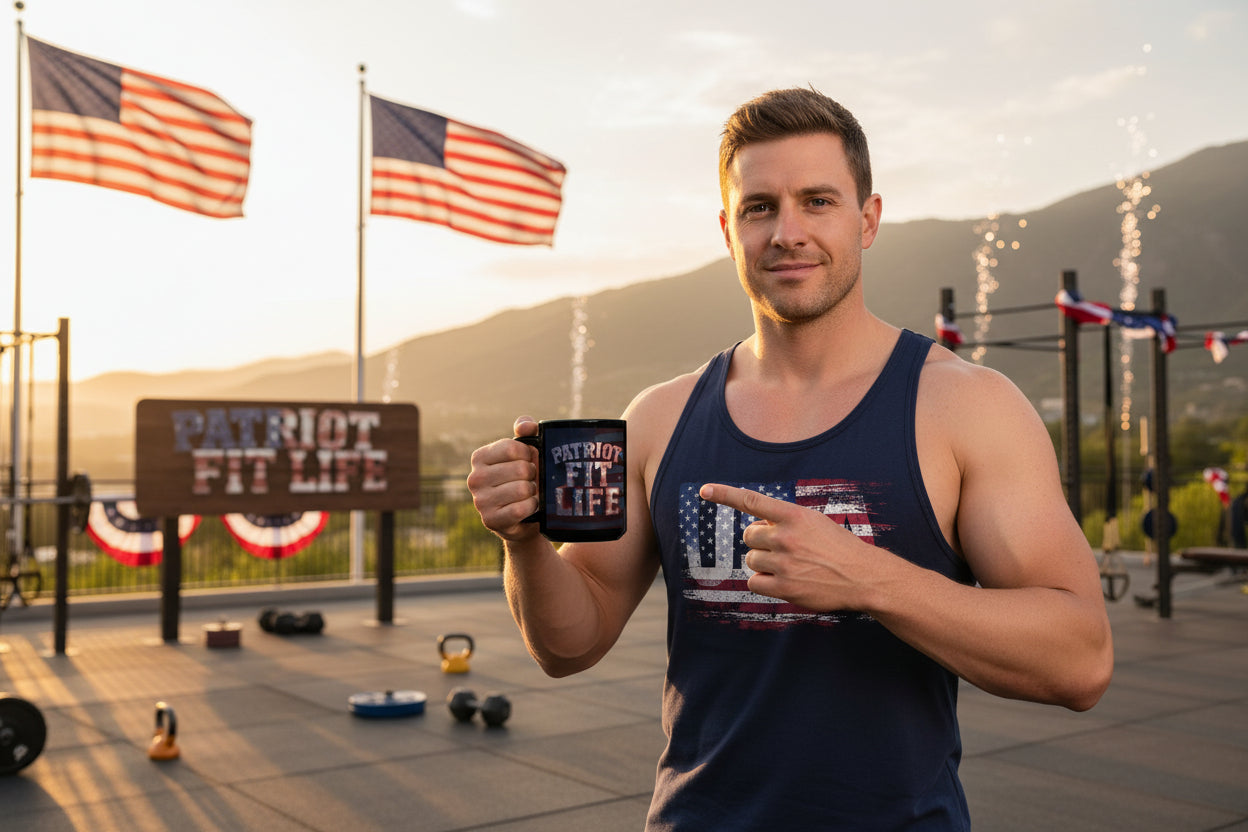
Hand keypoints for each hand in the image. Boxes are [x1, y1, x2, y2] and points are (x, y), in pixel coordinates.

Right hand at [467, 417, 541, 541]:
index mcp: (479, 457)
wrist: (523, 516)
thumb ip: (526, 431)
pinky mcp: (490, 520)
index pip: (512, 448)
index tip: (528, 461)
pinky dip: (531, 507)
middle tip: (529, 480)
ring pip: (522, 489)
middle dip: (532, 474)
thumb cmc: (522, 477)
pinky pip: (521, 509)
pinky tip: (528, 506)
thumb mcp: (523, 451)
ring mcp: (480, 501)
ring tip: (528, 493)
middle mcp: (474, 478)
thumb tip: (527, 427)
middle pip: (520, 469)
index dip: (528, 454)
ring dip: (532, 491)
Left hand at [698, 483, 879, 611]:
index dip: (725, 494)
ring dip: (763, 563)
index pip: (752, 501)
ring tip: (790, 566)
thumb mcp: (813, 522)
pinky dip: (763, 583)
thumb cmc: (837, 547)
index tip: (704, 490)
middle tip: (784, 548)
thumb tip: (756, 521)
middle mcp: (786, 537)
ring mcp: (784, 563)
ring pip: (751, 560)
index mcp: (794, 516)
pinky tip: (784, 581)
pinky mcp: (784, 587)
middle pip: (749, 536)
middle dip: (760, 541)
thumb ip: (784, 520)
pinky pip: (754, 583)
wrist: (862, 576)